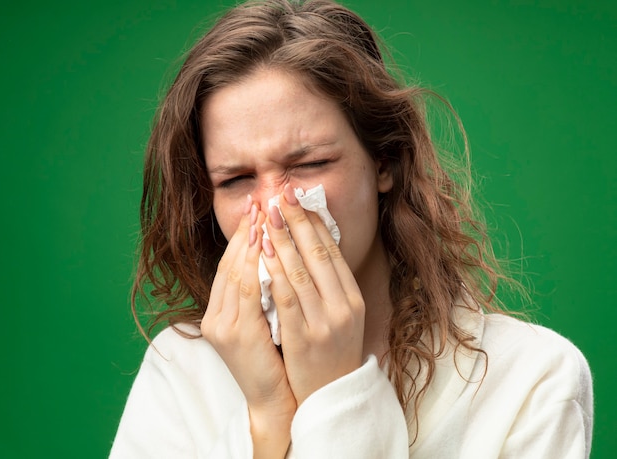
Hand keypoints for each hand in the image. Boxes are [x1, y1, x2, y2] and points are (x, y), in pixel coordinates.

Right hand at [200, 197, 294, 457]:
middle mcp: (215, 318)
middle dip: (246, 232)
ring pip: (235, 274)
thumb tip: (274, 255)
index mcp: (219, 314)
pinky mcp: (238, 335)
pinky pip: (247, 292)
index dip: (242, 237)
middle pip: (229, 265)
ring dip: (250, 242)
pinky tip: (267, 246)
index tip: (256, 211)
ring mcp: (223, 327)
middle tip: (260, 203)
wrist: (275, 400)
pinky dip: (256, 266)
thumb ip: (261, 292)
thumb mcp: (264, 321)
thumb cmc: (276, 358)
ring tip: (264, 216)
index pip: (229, 266)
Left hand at [262, 184, 365, 405]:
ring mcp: (325, 322)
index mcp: (353, 298)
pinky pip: (287, 298)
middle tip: (280, 195)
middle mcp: (344, 306)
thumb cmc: (332, 353)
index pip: (332, 251)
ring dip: (282, 239)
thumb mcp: (341, 316)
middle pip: (318, 254)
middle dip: (297, 221)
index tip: (298, 199)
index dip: (314, 222)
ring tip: (268, 215)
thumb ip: (329, 285)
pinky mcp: (304, 338)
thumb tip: (312, 248)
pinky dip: (275, 272)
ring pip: (301, 271)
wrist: (331, 397)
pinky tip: (263, 253)